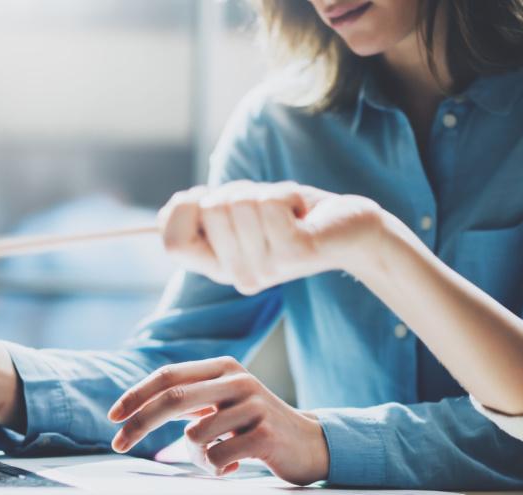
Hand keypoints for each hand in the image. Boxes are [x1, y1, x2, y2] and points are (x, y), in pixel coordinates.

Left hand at [108, 357, 328, 485]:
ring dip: (195, 457)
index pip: (168, 376)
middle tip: (118, 444)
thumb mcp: (222, 402)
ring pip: (194, 436)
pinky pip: (218, 456)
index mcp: (223, 368)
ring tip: (217, 459)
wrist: (309, 443)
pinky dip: (217, 468)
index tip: (113, 416)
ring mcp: (253, 406)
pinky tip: (235, 465)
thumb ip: (188, 399)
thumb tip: (135, 410)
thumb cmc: (255, 426)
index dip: (136, 395)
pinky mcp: (265, 435)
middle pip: (172, 399)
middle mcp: (238, 380)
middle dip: (139, 424)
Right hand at [158, 181, 393, 294]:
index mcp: (220, 268)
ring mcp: (266, 268)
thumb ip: (205, 213)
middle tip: (266, 208)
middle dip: (237, 191)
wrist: (350, 229)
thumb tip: (171, 208)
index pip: (172, 243)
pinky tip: (302, 213)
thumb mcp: (240, 213)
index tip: (210, 199)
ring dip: (265, 192)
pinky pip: (269, 203)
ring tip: (287, 212)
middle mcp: (239, 276)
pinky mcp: (293, 252)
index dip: (183, 209)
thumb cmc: (293, 215)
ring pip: (239, 202)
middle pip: (208, 211)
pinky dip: (287, 193)